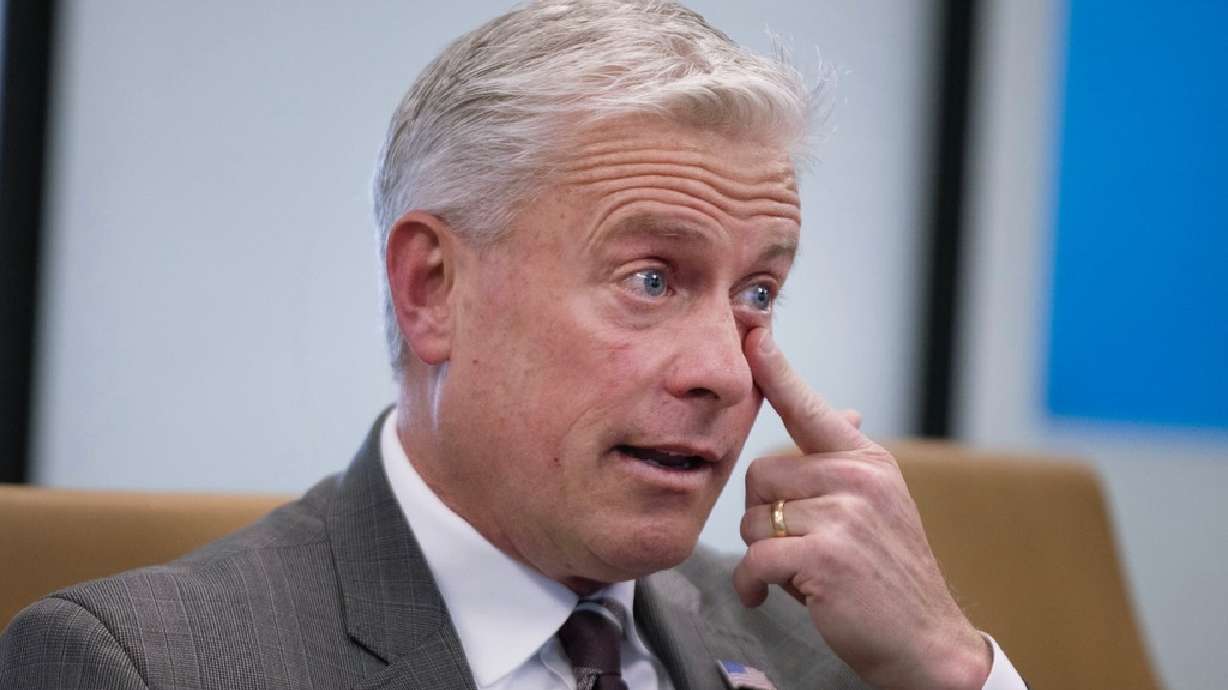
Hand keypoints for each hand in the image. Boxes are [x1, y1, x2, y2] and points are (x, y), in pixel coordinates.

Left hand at [732, 328, 990, 689]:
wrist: (925, 641)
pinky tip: (769, 594)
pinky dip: (752, 584)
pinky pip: (756, 557)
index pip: (809, 405)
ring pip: (753, 517)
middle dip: (762, 514)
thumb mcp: (879, 504)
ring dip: (762, 553)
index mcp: (866, 459)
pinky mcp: (825, 553)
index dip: (775, 367)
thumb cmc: (888, 575)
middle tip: (796, 547)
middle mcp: (857, 477)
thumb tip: (844, 411)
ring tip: (800, 571)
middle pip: (761, 472)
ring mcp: (844, 513)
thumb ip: (846, 461)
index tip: (751, 330)